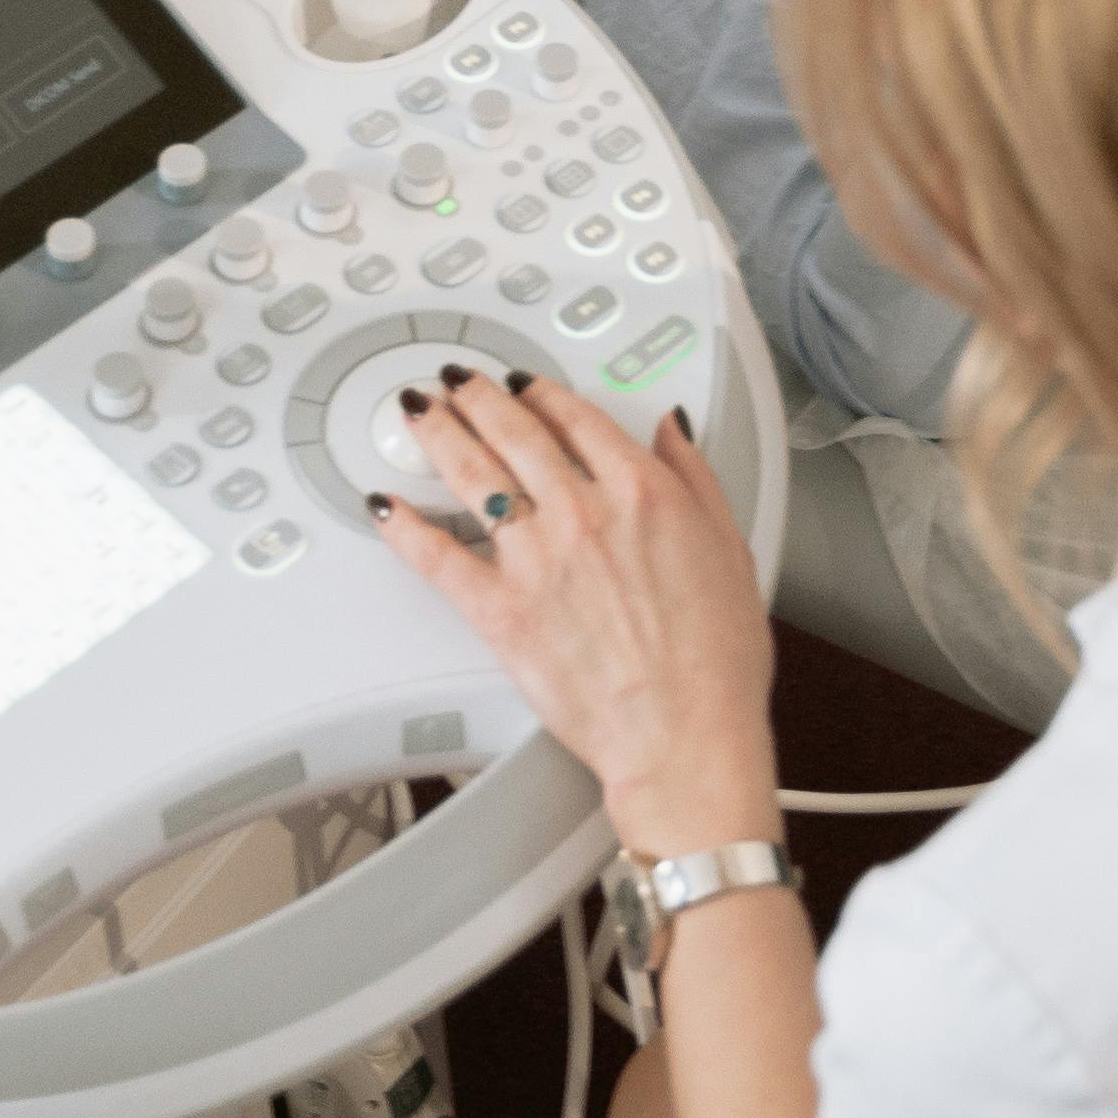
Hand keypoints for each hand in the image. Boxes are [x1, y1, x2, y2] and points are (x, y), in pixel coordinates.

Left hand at [366, 367, 780, 858]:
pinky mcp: (499, 610)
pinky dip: (405, 526)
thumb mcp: (731, 549)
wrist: (683, 735)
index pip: (576, 417)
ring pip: (472, 474)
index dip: (541, 392)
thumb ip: (695, 478)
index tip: (524, 384)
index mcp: (642, 491)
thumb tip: (671, 430)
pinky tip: (386, 505)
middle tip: (456, 382)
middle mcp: (583, 512)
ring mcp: (536, 559)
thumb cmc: (715, 662)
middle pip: (515, 431)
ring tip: (417, 412)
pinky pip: (437, 556)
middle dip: (477, 397)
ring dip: (439, 433)